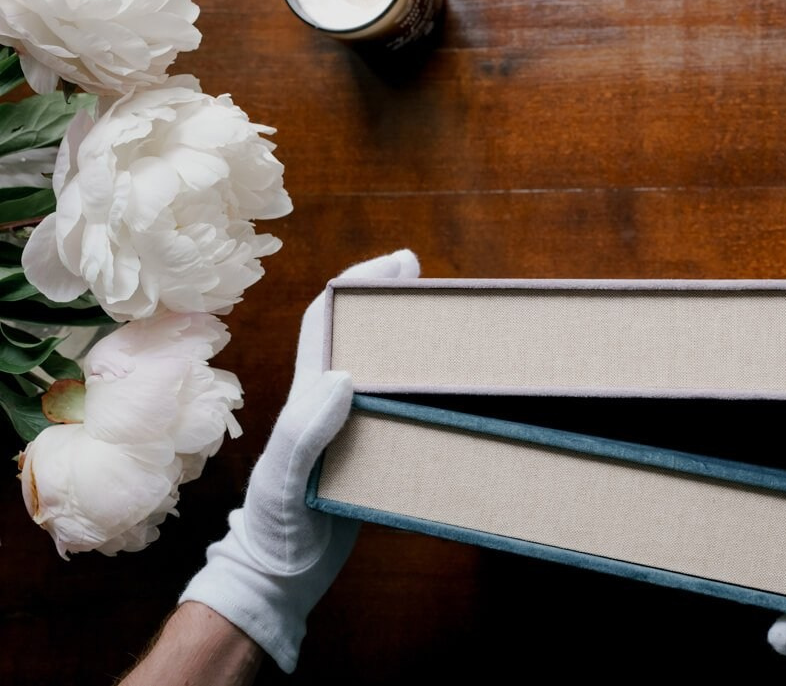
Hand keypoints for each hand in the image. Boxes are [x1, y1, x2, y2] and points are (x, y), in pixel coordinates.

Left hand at [179, 250, 419, 672]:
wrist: (280, 578)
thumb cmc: (276, 525)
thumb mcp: (283, 475)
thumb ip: (306, 427)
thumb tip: (343, 374)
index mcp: (306, 396)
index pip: (326, 321)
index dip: (356, 284)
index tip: (399, 265)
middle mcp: (327, 405)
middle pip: (358, 337)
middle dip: (390, 304)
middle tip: (433, 288)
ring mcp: (349, 430)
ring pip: (381, 371)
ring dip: (409, 346)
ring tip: (452, 332)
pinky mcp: (369, 457)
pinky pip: (397, 412)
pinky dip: (419, 393)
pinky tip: (449, 397)